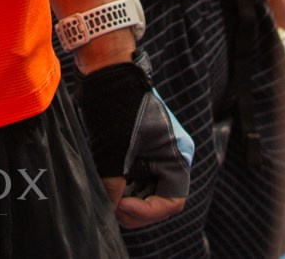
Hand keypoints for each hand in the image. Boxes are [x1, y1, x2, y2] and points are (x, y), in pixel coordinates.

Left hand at [79, 61, 191, 226]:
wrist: (108, 72)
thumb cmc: (118, 106)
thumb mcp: (115, 150)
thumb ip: (113, 184)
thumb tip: (108, 210)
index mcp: (177, 155)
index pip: (173, 200)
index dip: (148, 211)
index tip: (121, 206)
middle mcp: (172, 156)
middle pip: (160, 198)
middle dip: (135, 208)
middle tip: (112, 206)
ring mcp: (157, 153)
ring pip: (146, 190)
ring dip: (128, 197)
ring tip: (108, 194)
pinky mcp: (142, 149)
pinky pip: (136, 177)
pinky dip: (123, 185)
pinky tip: (107, 183)